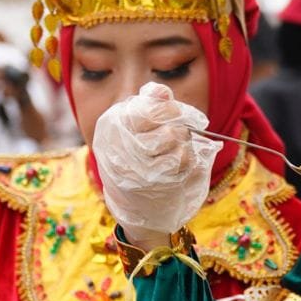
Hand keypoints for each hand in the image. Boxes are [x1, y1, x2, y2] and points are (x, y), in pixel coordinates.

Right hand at [92, 83, 221, 237]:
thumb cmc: (137, 161)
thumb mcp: (135, 130)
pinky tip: (177, 168)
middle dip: (180, 128)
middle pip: (168, 124)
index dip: (170, 109)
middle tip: (178, 137)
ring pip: (177, 139)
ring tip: (175, 153)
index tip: (176, 115)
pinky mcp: (155, 184)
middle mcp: (119, 145)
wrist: (135, 208)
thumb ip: (149, 106)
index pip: (149, 106)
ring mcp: (136, 167)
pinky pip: (184, 159)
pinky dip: (188, 161)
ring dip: (184, 145)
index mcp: (112, 125)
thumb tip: (161, 92)